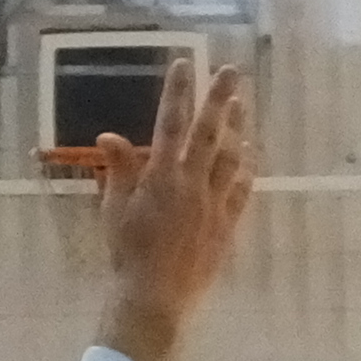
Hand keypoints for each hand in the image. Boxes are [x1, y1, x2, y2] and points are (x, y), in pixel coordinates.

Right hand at [95, 59, 256, 360]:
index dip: (177, 92)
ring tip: (242, 105)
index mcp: (160, 176)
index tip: (185, 64)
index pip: (169, 123)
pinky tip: (251, 154)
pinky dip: (246, 169)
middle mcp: (191, 184)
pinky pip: (241, 191)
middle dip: (220, 99)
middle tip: (232, 72)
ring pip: (230, 158)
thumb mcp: (113, 208)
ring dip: (237, 128)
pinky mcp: (227, 225)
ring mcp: (213, 204)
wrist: (154, 296)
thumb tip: (109, 136)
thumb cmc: (127, 253)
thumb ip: (118, 170)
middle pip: (209, 133)